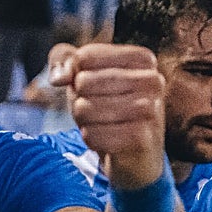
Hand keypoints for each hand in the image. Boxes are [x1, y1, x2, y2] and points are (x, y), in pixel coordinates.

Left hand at [50, 43, 165, 188]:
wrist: (134, 155)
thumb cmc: (107, 106)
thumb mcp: (82, 75)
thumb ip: (62, 60)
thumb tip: (58, 77)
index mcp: (143, 59)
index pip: (84, 56)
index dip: (74, 75)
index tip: (91, 87)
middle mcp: (153, 80)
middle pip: (83, 82)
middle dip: (78, 100)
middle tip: (96, 110)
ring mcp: (151, 109)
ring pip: (84, 108)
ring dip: (83, 121)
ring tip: (102, 124)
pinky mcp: (142, 138)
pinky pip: (91, 134)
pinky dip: (90, 138)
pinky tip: (106, 140)